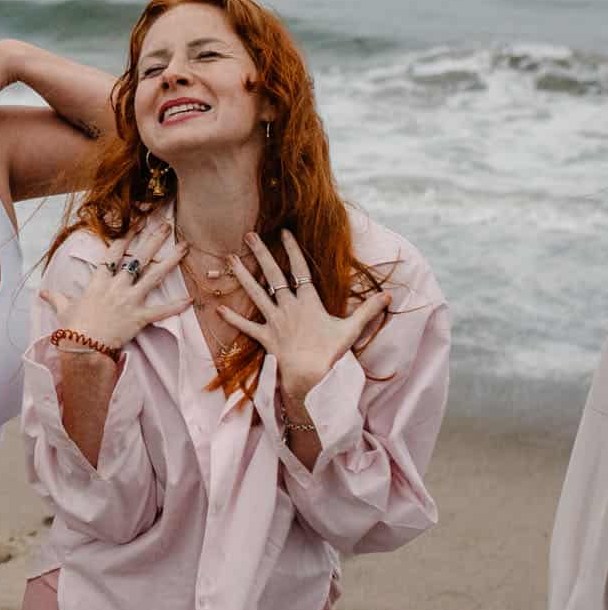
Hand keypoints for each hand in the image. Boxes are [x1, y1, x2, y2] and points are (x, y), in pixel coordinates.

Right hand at [41, 226, 190, 350]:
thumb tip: (42, 293)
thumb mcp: (63, 309)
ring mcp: (130, 301)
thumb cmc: (72, 329)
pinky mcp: (139, 318)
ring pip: (154, 277)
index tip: (135, 222)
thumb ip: (56, 298)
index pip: (113, 253)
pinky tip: (190, 299)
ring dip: (170, 261)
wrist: (82, 348)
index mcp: (99, 281)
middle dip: (153, 240)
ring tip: (184, 247)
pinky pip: (161, 311)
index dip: (125, 236)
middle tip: (166, 225)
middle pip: (138, 258)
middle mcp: (117, 286)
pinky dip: (176, 306)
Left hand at [223, 230, 389, 406]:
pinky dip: (233, 319)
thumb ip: (369, 310)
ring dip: (242, 276)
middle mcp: (288, 307)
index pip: (300, 269)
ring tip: (229, 259)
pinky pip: (247, 327)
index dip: (292, 249)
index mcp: (308, 302)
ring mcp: (275, 322)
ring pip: (256, 294)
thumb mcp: (352, 329)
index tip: (284, 231)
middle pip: (272, 274)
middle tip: (248, 235)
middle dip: (260, 253)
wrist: (313, 378)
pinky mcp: (265, 338)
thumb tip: (389, 295)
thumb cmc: (332, 354)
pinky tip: (219, 308)